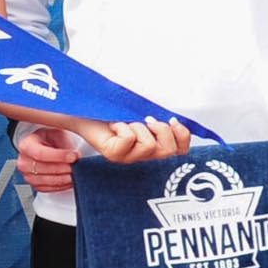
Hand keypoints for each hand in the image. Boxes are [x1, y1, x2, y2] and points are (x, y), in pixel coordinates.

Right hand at [14, 123, 81, 194]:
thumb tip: (76, 155)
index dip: (58, 156)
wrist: (45, 147)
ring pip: (47, 181)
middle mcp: (24, 162)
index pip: (41, 154)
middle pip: (44, 169)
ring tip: (76, 172)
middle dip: (64, 168)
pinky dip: (62, 186)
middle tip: (77, 164)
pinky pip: (49, 189)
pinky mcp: (35, 185)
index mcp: (26, 146)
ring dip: (64, 178)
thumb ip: (64, 144)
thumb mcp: (57, 134)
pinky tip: (70, 180)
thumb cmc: (49, 140)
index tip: (73, 156)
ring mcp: (28, 176)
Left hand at [78, 116, 196, 165]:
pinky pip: (129, 140)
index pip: (179, 152)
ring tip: (127, 123)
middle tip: (148, 120)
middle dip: (163, 130)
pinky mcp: (113, 154)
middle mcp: (140, 157)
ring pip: (149, 146)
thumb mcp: (140, 112)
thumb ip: (158, 117)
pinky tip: (115, 125)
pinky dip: (124, 126)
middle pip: (168, 151)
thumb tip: (175, 116)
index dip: (182, 136)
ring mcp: (126, 158)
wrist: (85, 110)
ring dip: (140, 127)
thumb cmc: (112, 111)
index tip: (172, 120)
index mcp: (151, 148)